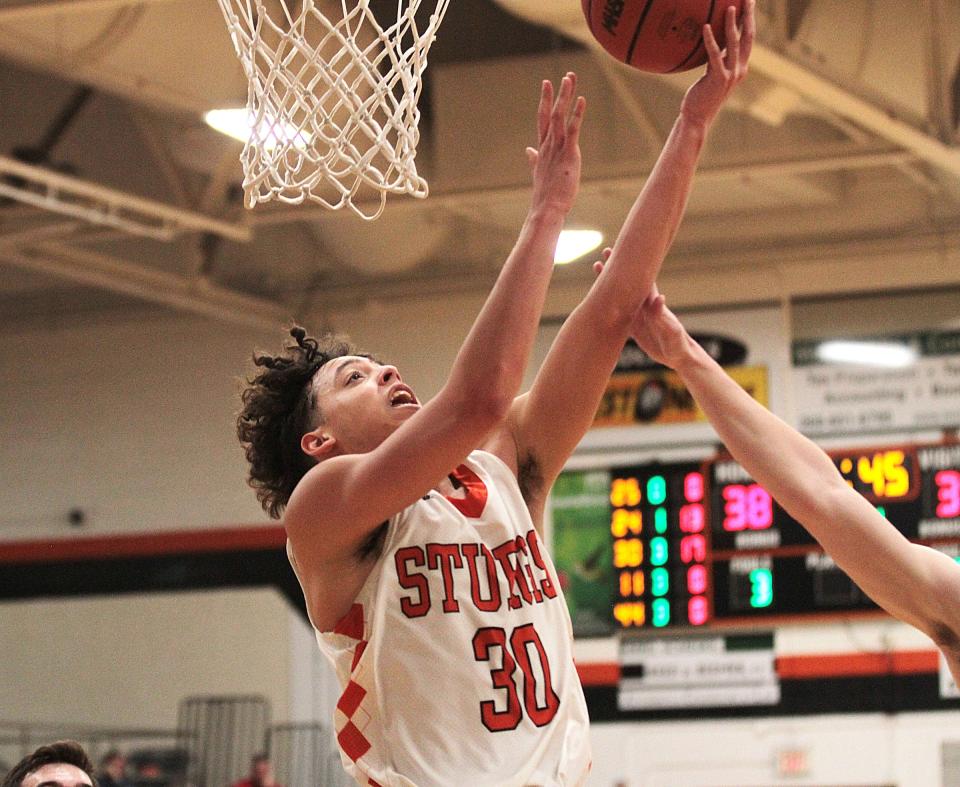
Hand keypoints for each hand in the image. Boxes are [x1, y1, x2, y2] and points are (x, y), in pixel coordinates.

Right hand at [527, 72, 585, 214]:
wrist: (546, 208)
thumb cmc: (546, 195)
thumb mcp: (539, 172)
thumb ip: (534, 159)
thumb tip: (528, 150)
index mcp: (543, 148)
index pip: (543, 119)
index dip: (545, 101)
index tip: (547, 84)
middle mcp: (548, 145)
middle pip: (551, 113)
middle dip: (557, 93)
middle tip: (564, 76)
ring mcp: (557, 148)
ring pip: (560, 117)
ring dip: (565, 96)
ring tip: (570, 79)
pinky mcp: (568, 154)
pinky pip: (573, 130)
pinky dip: (577, 114)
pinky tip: (582, 100)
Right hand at [593, 252, 691, 367]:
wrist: (679, 356)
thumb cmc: (678, 343)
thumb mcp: (671, 329)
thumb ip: (662, 315)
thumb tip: (658, 298)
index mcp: (652, 303)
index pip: (639, 280)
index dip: (630, 267)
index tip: (619, 252)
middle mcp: (643, 305)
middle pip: (627, 283)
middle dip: (616, 267)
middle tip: (605, 251)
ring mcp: (637, 315)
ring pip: (620, 296)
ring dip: (609, 283)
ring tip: (597, 267)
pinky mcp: (633, 327)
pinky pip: (617, 313)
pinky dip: (608, 305)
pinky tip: (597, 299)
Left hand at [680, 0, 754, 127]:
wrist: (698, 117)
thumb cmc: (702, 96)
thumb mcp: (713, 74)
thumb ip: (717, 60)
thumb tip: (713, 44)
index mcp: (741, 67)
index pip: (748, 39)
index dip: (750, 21)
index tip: (749, 4)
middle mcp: (740, 69)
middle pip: (748, 37)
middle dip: (748, 17)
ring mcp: (731, 74)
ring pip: (734, 43)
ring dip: (732, 24)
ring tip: (730, 7)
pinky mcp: (718, 78)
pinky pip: (714, 55)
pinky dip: (711, 40)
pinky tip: (706, 27)